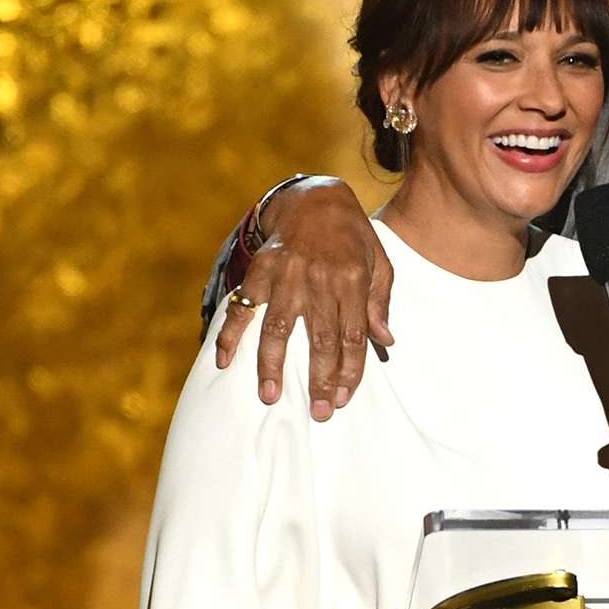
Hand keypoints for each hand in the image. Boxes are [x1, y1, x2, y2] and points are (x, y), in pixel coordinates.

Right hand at [215, 177, 394, 420]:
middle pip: (320, 340)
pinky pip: (243, 306)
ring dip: (273, 366)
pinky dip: (231, 333)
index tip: (342, 398)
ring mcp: (287, 275)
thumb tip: (384, 342)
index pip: (353, 337)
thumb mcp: (379, 263)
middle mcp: (320, 280)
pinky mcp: (261, 269)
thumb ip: (380, 303)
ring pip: (279, 329)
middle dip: (319, 380)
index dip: (349, 371)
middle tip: (317, 412)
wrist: (315, 197)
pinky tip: (224, 360)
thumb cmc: (352, 236)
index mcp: (353, 281)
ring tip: (271, 397)